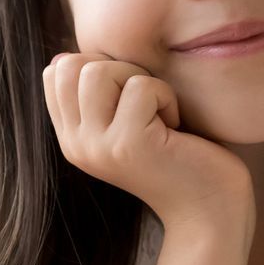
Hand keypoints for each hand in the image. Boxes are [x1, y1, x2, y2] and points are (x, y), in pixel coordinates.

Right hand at [42, 52, 254, 231]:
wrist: (209, 210)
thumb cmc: (179, 155)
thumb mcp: (127, 121)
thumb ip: (100, 94)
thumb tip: (65, 54)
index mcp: (72, 137)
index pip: (54, 73)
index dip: (98, 65)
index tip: (130, 95)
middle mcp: (76, 144)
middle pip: (71, 65)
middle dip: (119, 68)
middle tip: (148, 100)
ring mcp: (98, 146)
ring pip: (98, 71)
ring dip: (141, 80)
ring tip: (160, 112)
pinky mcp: (129, 145)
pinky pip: (141, 86)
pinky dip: (167, 97)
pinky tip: (175, 127)